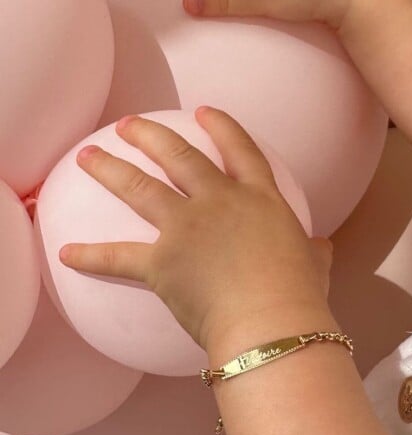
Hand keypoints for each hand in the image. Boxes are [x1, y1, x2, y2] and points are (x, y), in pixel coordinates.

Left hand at [58, 107, 333, 353]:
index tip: (203, 111)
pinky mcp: (162, 261)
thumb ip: (313, 251)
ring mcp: (188, 227)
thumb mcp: (315, 266)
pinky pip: (117, 257)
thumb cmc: (299, 298)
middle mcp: (221, 202)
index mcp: (261, 200)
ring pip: (140, 188)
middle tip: (128, 123)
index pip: (240, 151)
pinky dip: (90, 256)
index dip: (221, 126)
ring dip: (110, 169)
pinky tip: (66, 254)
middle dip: (150, 135)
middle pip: (180, 156)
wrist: (272, 322)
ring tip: (87, 156)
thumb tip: (322, 247)